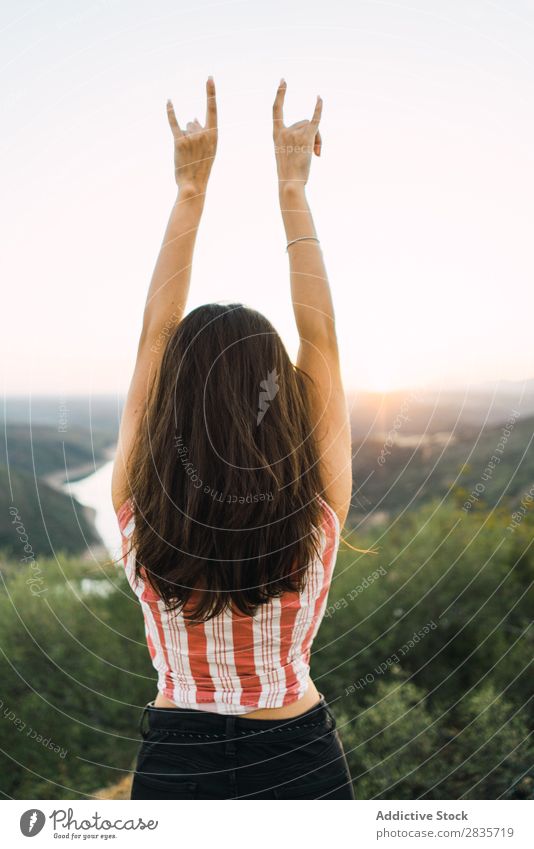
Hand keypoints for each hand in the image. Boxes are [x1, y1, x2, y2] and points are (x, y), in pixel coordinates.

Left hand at [167, 77, 217, 194]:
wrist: (193, 185)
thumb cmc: (201, 167)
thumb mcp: (208, 150)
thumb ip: (204, 131)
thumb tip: (194, 116)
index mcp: (214, 135)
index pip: (212, 109)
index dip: (210, 93)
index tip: (209, 78)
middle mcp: (203, 133)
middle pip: (193, 123)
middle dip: (192, 134)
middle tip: (194, 153)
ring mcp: (191, 137)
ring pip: (185, 127)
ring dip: (184, 138)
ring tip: (187, 154)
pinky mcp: (178, 141)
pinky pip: (173, 123)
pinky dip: (170, 112)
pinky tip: (168, 101)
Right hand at [273, 79, 321, 192]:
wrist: (290, 183)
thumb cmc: (289, 174)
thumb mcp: (286, 155)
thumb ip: (295, 141)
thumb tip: (313, 135)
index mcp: (276, 134)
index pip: (276, 110)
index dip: (280, 95)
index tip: (283, 81)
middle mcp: (284, 131)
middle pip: (303, 122)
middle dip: (312, 135)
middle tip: (316, 154)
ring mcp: (294, 133)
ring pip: (312, 127)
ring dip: (318, 140)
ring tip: (317, 155)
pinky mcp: (306, 138)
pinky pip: (314, 120)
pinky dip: (318, 108)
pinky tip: (319, 98)